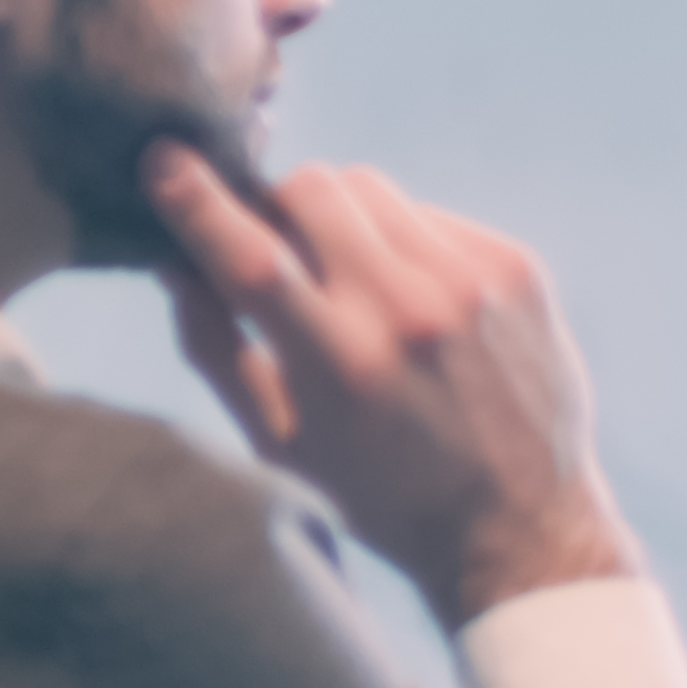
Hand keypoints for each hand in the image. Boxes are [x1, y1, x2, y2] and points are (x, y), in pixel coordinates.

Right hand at [137, 143, 632, 620]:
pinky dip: (402, 239)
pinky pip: (430, 213)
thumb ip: (218, 350)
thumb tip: (174, 263)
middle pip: (310, 189)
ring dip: (338, 217)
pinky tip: (413, 300)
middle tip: (279, 250)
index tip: (164, 160)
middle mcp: (410, 311)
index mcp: (341, 364)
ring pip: (371, 188)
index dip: (197, 201)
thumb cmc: (385, 498)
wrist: (523, 527)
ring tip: (348, 280)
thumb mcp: (283, 446)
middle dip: (275, 206)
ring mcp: (471, 283)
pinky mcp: (516, 268)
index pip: (251, 255)